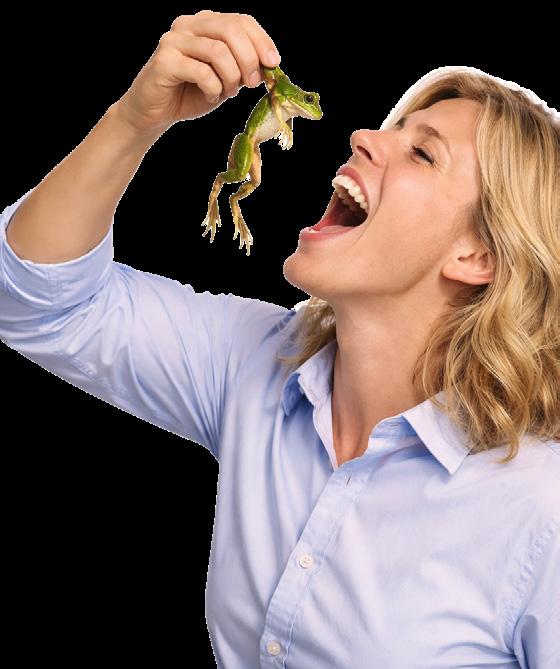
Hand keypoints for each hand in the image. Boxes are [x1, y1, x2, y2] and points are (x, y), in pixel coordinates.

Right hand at [113, 9, 280, 134]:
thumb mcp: (225, 78)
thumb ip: (243, 67)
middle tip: (251, 84)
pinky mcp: (165, 61)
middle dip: (249, 60)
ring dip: (231, 78)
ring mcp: (174, 40)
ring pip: (218, 51)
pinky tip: (210, 96)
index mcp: (205, 23)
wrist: (154, 112)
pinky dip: (213, 88)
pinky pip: (201, 71)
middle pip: (231, 30)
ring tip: (227, 92)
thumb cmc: (190, 93)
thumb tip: (270, 65)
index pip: (241, 21)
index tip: (273, 64)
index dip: (262, 41)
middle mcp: (189, 25)